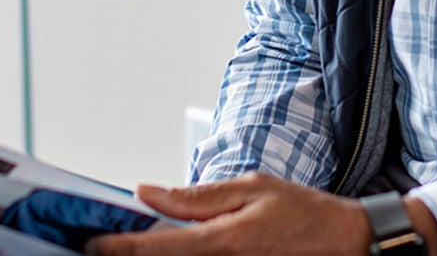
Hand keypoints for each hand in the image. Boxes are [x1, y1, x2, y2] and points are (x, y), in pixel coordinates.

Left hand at [88, 173, 369, 254]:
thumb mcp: (250, 188)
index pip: (151, 249)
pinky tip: (170, 247)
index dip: (114, 247)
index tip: (90, 242)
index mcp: (219, 241)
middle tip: (102, 245)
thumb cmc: (303, 213)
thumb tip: (147, 193)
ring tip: (135, 245)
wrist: (346, 244)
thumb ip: (194, 196)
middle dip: (128, 254)